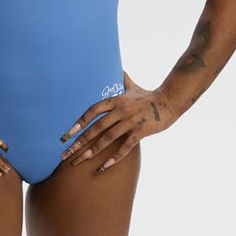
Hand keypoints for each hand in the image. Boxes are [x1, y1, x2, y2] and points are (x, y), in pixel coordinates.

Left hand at [59, 71, 177, 171]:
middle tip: (66, 153)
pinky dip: (114, 158)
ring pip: (107, 138)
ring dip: (93, 150)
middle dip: (80, 141)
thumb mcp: (133, 86)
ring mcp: (130, 121)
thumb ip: (123, 80)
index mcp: (115, 100)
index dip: (79, 122)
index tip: (67, 134)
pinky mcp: (140, 132)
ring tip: (80, 160)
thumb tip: (119, 68)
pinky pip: (125, 147)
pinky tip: (103, 167)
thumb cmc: (148, 95)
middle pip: (96, 127)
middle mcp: (120, 110)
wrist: (169, 101)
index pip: (92, 111)